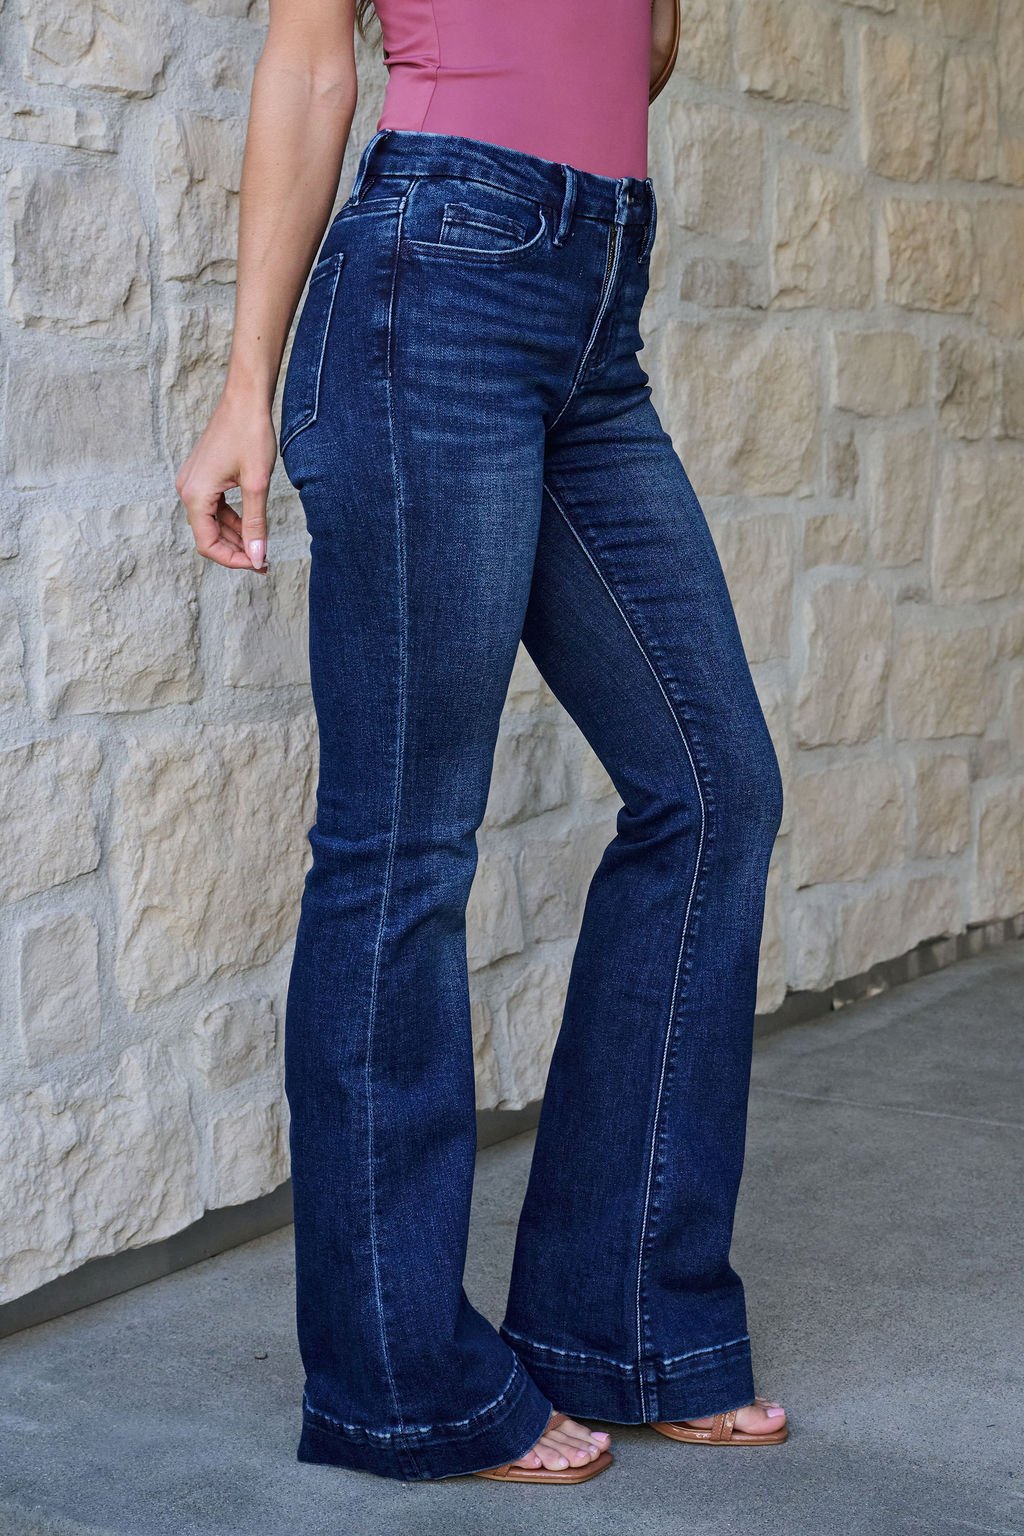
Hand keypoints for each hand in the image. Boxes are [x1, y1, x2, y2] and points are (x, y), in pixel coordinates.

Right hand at [175, 387, 277, 572]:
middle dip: (236, 551)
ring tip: (261, 548)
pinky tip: (253, 527)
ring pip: (212, 523)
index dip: (233, 560)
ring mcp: (193, 482)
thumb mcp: (257, 483)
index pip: (208, 543)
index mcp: (195, 494)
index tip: (258, 564)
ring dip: (235, 537)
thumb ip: (256, 523)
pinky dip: (233, 520)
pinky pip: (215, 508)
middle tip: (264, 562)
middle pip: (208, 535)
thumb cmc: (250, 434)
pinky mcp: (203, 476)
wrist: (245, 398)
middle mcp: (187, 489)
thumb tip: (257, 557)